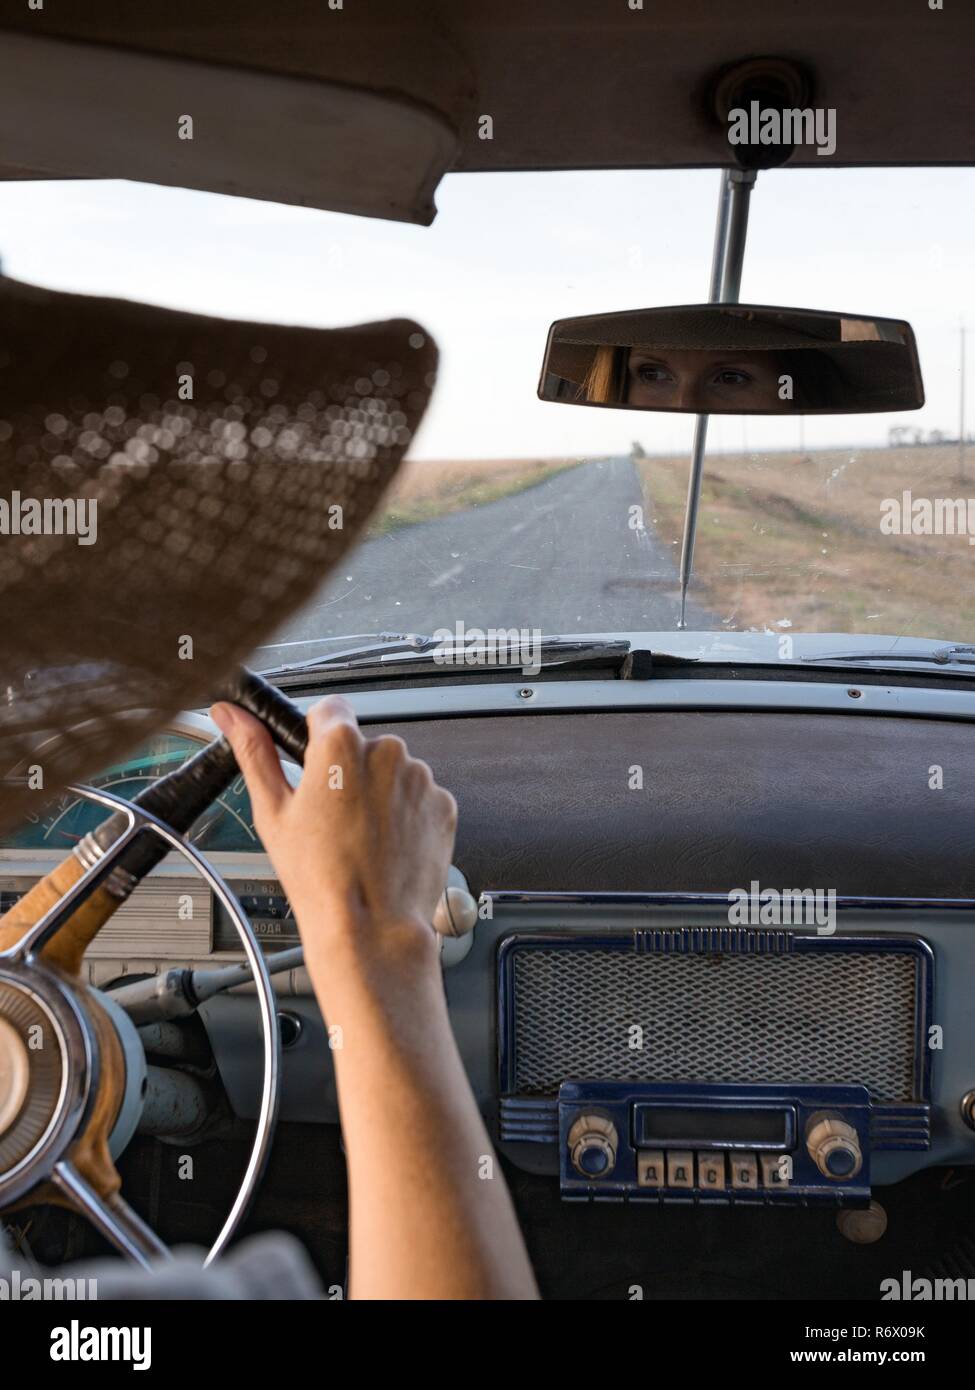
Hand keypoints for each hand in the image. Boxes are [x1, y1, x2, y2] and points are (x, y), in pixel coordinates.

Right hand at [210, 696, 457, 989]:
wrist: (371, 927)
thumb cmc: (321, 878)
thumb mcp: (272, 812)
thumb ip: (254, 752)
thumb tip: (232, 715)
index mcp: (341, 745)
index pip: (330, 708)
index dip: (317, 734)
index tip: (313, 761)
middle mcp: (387, 752)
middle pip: (362, 744)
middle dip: (348, 771)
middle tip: (331, 816)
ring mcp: (420, 779)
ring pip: (392, 772)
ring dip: (378, 794)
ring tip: (359, 838)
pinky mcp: (443, 805)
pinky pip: (418, 797)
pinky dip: (405, 815)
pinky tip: (385, 845)